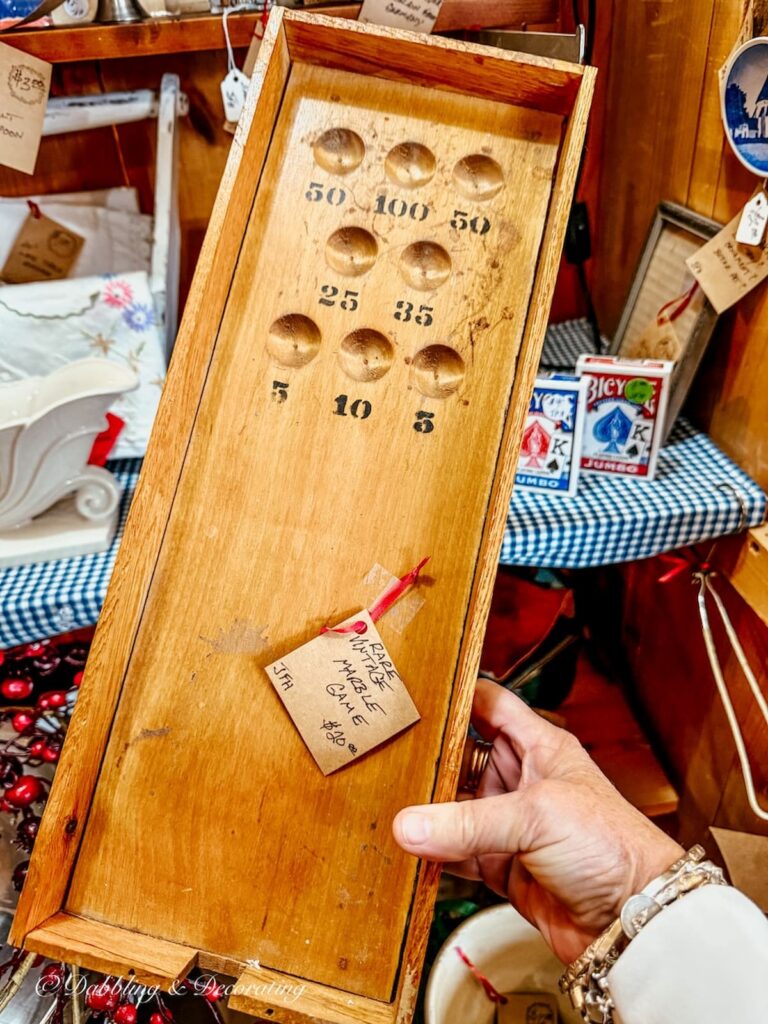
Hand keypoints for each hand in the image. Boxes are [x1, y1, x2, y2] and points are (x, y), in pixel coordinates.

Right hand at [393, 679, 683, 961]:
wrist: (635, 921)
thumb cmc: (612, 847)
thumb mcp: (537, 816)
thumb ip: (469, 822)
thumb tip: (410, 824)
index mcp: (539, 746)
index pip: (491, 704)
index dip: (457, 693)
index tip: (416, 689)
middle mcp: (522, 779)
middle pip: (463, 756)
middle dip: (430, 756)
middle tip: (386, 750)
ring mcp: (511, 824)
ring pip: (455, 807)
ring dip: (427, 809)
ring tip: (385, 799)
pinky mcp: (502, 866)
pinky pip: (457, 853)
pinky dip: (433, 854)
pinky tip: (409, 850)